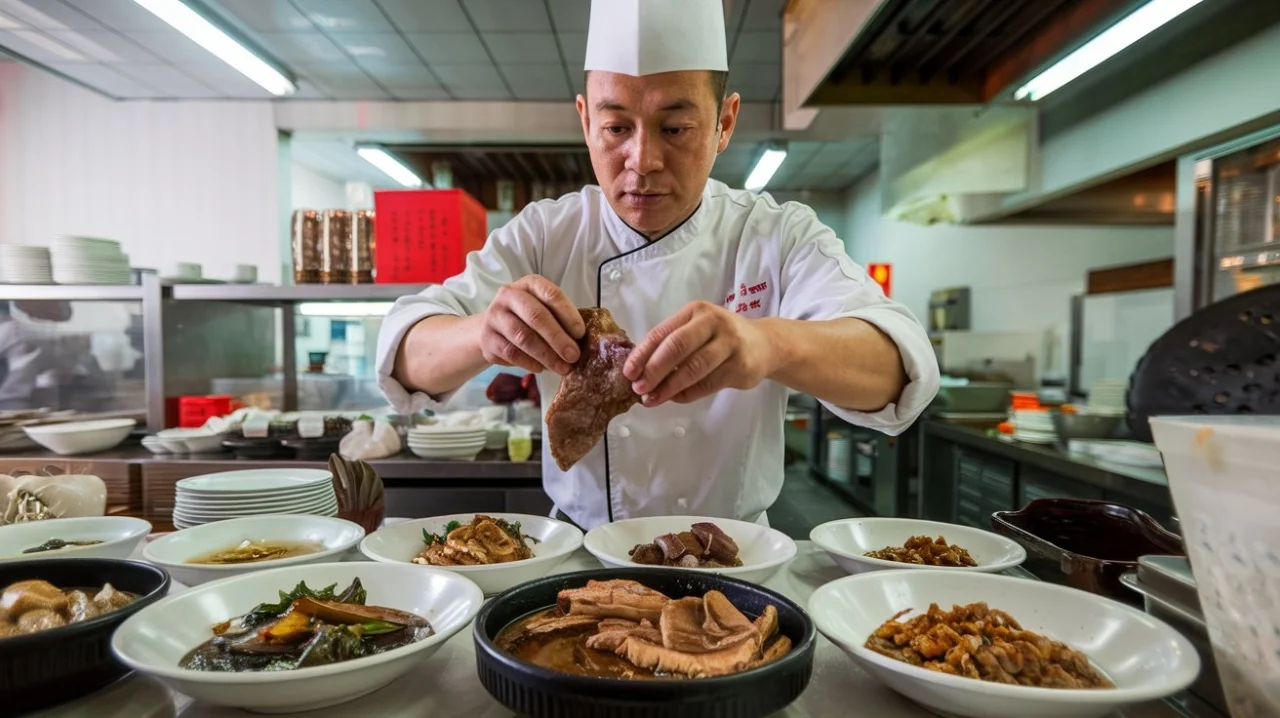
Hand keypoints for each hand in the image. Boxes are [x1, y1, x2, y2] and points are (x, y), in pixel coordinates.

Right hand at [480, 276, 584, 375]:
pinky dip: (530, 363)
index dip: (568, 314)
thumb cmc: (526, 318)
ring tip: (563, 368)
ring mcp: (495, 316)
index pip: (551, 294)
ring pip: (523, 337)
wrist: (490, 328)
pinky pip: (511, 353)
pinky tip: (542, 368)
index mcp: (529, 284)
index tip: (581, 333)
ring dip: (547, 355)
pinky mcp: (487, 338)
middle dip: (558, 338)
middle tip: (574, 356)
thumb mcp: (543, 309)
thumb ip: (560, 319)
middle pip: (536, 316)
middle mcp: (509, 295)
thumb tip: (582, 342)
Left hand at [623, 301, 776, 405]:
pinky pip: (707, 384)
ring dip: (668, 387)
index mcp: (696, 311)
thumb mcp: (698, 329)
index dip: (642, 354)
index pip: (662, 333)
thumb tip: (639, 370)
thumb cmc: (721, 337)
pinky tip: (674, 398)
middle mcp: (713, 322)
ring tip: (652, 399)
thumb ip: (672, 343)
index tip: (628, 373)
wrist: (764, 344)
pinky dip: (687, 394)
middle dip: (653, 370)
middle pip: (677, 347)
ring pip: (693, 368)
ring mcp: (729, 344)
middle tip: (638, 388)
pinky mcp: (740, 366)